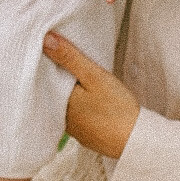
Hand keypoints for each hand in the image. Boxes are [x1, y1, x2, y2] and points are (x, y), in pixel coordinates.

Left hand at [43, 33, 139, 158]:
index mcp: (58, 101)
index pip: (44, 79)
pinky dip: (77, 106)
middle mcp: (60, 118)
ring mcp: (72, 129)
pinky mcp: (83, 135)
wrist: (135, 140)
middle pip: (52, 92)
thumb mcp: (94, 76)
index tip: (50, 51)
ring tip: (75, 78)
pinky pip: (74, 116)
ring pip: (63, 105)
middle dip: (57, 78)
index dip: (47, 64)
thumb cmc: (117, 108)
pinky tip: (86, 99)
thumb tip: (46, 39)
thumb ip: (69, 57)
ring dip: (67, 93)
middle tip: (64, 61)